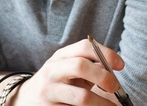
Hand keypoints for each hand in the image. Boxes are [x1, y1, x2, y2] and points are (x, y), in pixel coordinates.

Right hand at [10, 39, 124, 104]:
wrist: (26, 99)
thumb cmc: (57, 83)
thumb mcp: (68, 69)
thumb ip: (88, 66)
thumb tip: (114, 69)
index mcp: (61, 56)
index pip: (85, 46)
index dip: (106, 54)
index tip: (121, 65)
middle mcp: (53, 70)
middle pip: (81, 66)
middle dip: (103, 77)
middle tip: (115, 87)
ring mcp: (49, 90)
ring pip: (81, 97)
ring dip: (101, 103)